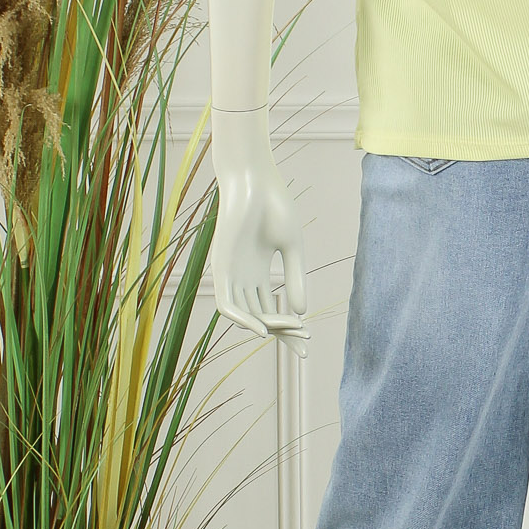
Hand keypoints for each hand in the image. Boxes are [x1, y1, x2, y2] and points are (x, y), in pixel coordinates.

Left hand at [209, 108, 309, 355]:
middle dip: (282, 334)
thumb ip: (295, 279)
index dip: (289, 328)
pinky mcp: (219, 267)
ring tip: (289, 331)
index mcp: (258, 271)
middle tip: (302, 348)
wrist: (254, 180)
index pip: (271, 309)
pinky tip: (260, 328)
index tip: (308, 342)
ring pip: (245, 314)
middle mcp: (242, 276)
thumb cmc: (274, 206)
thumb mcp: (292, 248)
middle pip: (260, 316)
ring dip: (267, 326)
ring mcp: (230, 273)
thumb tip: (301, 313)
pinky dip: (242, 319)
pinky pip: (226, 304)